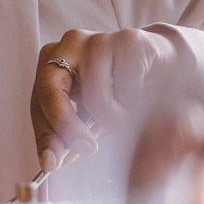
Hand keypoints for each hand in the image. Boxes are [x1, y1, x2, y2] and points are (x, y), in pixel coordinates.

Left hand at [31, 28, 172, 173]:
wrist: (164, 61)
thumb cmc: (122, 87)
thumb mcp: (91, 113)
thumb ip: (72, 133)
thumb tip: (56, 159)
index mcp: (53, 61)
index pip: (39, 102)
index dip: (45, 135)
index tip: (50, 162)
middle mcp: (69, 45)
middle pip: (51, 91)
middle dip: (66, 127)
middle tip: (85, 149)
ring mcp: (97, 40)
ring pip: (94, 96)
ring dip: (112, 118)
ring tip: (125, 112)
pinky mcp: (127, 41)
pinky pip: (126, 88)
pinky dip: (134, 102)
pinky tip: (141, 92)